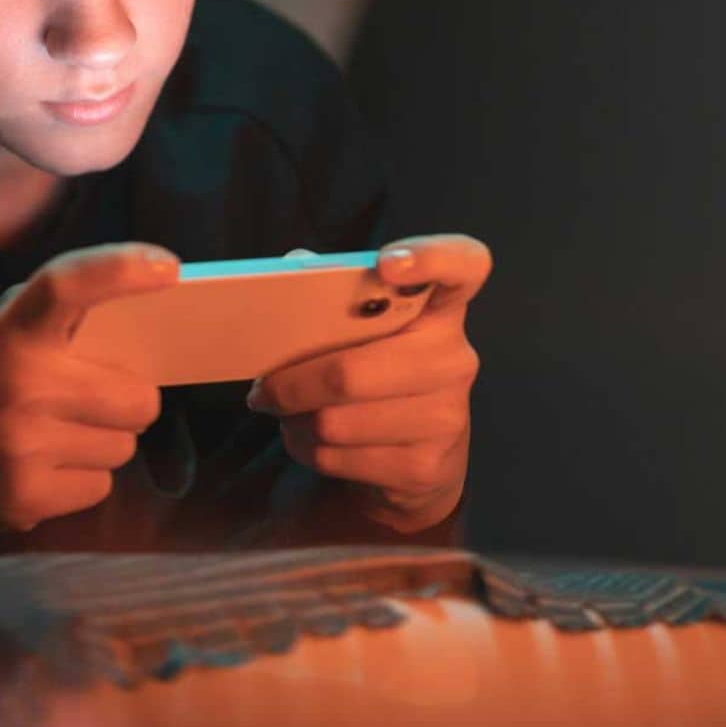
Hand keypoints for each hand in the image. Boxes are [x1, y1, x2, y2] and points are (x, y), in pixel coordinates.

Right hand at [0, 243, 177, 564]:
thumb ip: (53, 317)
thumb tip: (138, 308)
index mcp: (10, 334)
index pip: (66, 285)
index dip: (121, 269)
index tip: (166, 268)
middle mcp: (19, 386)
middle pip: (139, 398)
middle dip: (127, 403)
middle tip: (90, 402)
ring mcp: (22, 445)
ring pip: (124, 447)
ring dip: (101, 443)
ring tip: (54, 438)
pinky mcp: (26, 496)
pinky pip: (100, 486)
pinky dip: (81, 480)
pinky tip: (42, 469)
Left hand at [245, 234, 490, 531]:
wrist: (414, 462)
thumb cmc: (375, 377)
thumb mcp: (361, 336)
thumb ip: (333, 296)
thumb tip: (293, 266)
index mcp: (438, 311)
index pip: (462, 267)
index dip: (431, 259)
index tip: (387, 263)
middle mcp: (453, 360)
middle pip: (350, 372)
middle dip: (290, 385)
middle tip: (263, 390)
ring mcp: (446, 417)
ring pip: (334, 421)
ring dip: (294, 420)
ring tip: (290, 414)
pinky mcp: (426, 467)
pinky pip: (336, 457)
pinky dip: (306, 449)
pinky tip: (313, 440)